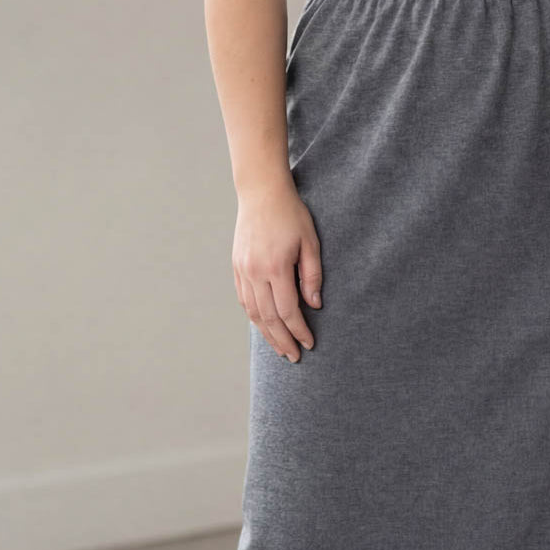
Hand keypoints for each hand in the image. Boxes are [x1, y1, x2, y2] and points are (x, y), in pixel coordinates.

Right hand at [232, 178, 322, 361]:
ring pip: (253, 312)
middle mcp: (254, 272)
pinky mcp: (236, 267)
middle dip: (282, 340)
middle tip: (294, 357)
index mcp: (275, 267)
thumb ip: (312, 276)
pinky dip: (254, 317)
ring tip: (280, 348)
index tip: (309, 343)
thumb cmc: (291, 214)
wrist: (261, 193)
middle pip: (268, 318)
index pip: (288, 310)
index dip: (299, 331)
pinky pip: (244, 300)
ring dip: (266, 333)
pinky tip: (264, 326)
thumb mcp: (310, 242)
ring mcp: (242, 270)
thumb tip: (313, 306)